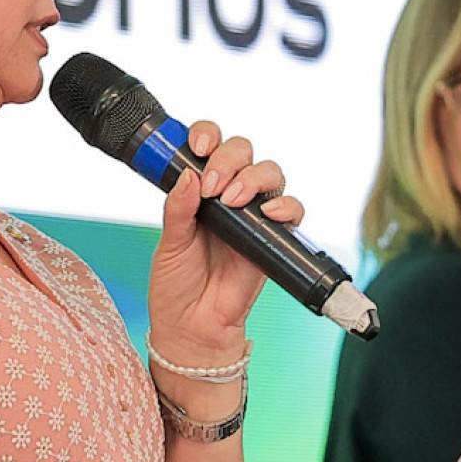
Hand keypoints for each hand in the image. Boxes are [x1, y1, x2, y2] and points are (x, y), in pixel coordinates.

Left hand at [146, 123, 298, 364]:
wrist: (193, 326)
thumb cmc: (177, 285)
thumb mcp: (168, 242)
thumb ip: (178, 208)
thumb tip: (187, 174)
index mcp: (199, 190)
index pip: (211, 147)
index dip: (208, 135)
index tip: (198, 147)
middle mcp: (228, 196)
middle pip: (244, 152)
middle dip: (230, 159)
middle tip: (213, 186)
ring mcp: (253, 215)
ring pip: (269, 173)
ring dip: (253, 178)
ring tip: (234, 200)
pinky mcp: (274, 238)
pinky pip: (292, 210)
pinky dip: (285, 205)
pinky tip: (269, 212)